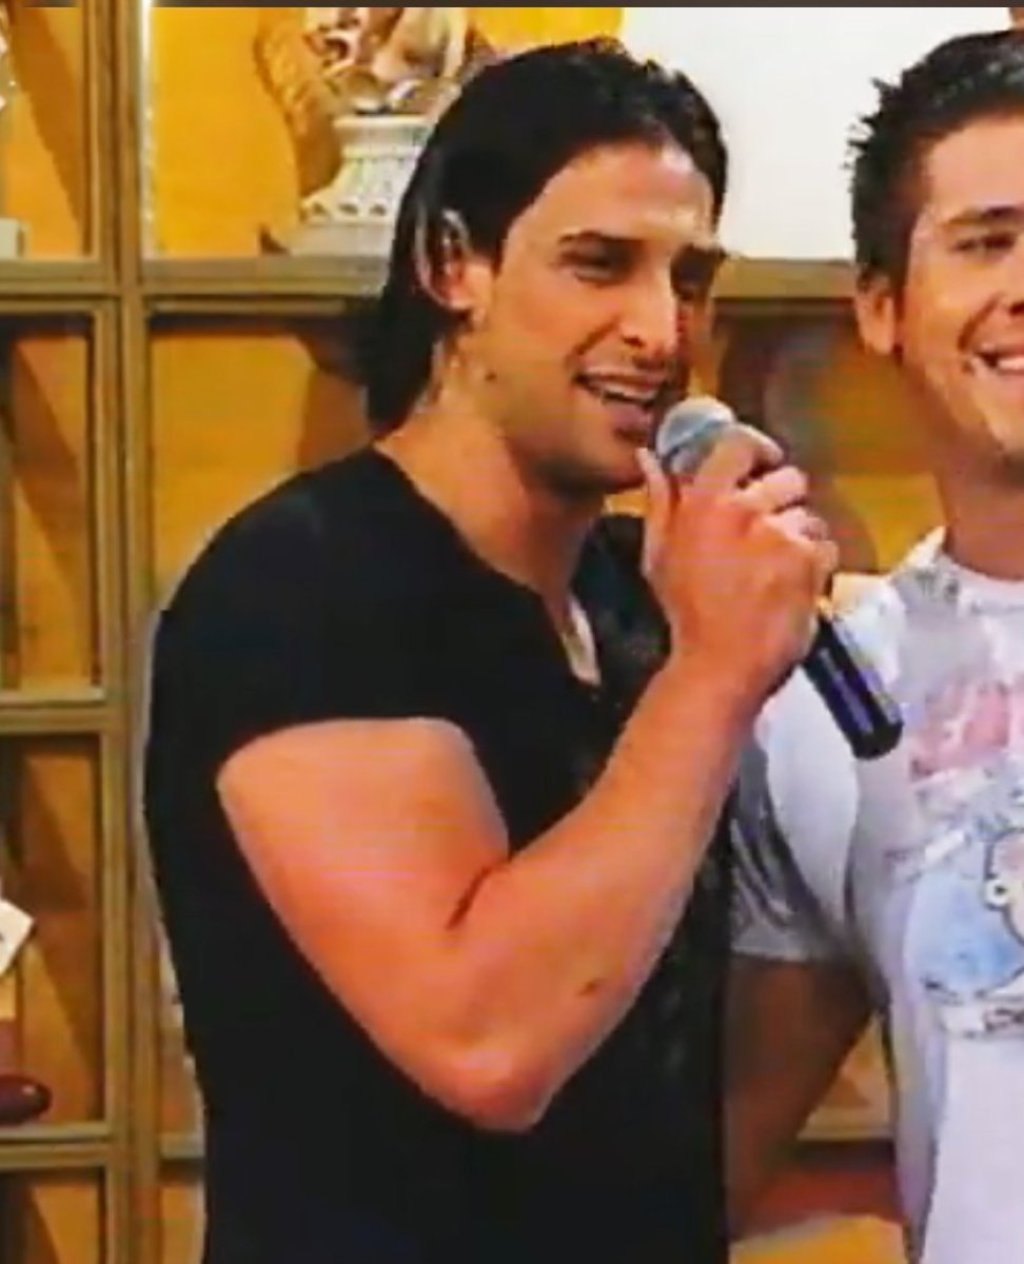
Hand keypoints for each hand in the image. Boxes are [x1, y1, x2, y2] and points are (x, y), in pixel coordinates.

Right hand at [637, 427, 836, 708]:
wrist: (720, 663)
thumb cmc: (685, 613)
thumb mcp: (658, 554)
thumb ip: (659, 501)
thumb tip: (650, 458)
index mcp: (704, 503)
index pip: (739, 444)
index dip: (756, 448)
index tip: (761, 461)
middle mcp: (746, 511)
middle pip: (787, 478)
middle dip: (784, 500)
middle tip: (771, 531)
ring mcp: (781, 536)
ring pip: (809, 516)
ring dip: (801, 536)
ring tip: (781, 569)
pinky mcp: (810, 562)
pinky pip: (827, 547)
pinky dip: (818, 565)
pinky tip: (796, 587)